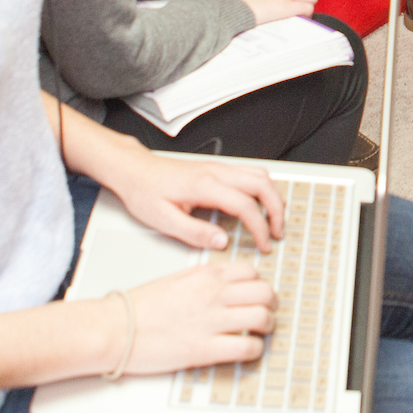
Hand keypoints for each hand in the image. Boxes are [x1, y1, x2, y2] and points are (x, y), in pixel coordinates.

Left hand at [107, 146, 284, 255]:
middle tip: (278, 232)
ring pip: (260, 175)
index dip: (260, 227)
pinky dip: (264, 188)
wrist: (134, 170)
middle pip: (262, 184)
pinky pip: (251, 173)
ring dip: (273, 196)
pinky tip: (261, 203)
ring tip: (274, 220)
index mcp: (204, 185)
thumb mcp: (163, 220)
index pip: (245, 205)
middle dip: (277, 210)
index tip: (264, 244)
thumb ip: (195, 233)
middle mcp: (216, 172)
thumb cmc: (145, 192)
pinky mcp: (217, 169)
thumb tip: (222, 242)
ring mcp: (219, 168)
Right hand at [114, 260, 277, 374]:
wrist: (113, 329)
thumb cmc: (136, 308)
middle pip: (265, 292)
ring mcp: (211, 321)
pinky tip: (247, 351)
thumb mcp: (174, 280)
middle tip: (266, 313)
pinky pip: (247, 347)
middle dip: (271, 304)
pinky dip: (255, 351)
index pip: (252, 272)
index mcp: (204, 276)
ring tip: (260, 333)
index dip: (258, 284)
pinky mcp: (205, 349)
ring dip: (267, 327)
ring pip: (263, 318)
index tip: (255, 295)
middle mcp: (212, 295)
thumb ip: (201, 280)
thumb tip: (221, 284)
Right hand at [225, 0, 317, 27]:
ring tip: (300, 19)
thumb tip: (257, 4)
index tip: (291, 6)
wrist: (227, 7)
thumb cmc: (231, 3)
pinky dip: (306, 15)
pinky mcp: (286, 6)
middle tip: (299, 14)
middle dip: (305, 2)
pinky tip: (301, 22)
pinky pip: (307, 8)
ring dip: (307, 8)